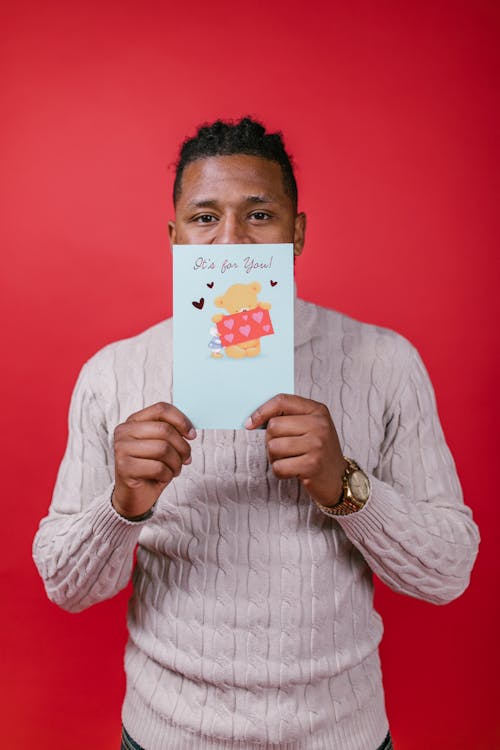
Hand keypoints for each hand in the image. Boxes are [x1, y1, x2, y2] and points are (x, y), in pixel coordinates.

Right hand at [112, 402, 195, 519]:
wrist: (133, 496)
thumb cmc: (151, 468)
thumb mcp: (162, 445)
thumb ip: (172, 432)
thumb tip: (190, 431)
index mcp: (134, 421)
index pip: (161, 409)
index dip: (181, 420)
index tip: (192, 435)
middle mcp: (124, 431)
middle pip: (165, 430)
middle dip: (182, 447)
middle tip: (186, 459)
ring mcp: (121, 448)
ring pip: (163, 448)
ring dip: (176, 463)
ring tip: (174, 469)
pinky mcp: (123, 467)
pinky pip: (157, 467)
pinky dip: (167, 474)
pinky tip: (163, 478)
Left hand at [245, 394, 346, 506]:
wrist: (338, 478)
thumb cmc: (318, 451)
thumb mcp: (309, 427)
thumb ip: (287, 417)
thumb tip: (251, 421)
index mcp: (317, 410)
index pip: (282, 401)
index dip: (261, 411)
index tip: (249, 424)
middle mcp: (319, 425)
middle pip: (273, 426)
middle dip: (271, 440)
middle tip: (284, 449)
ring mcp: (317, 445)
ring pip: (273, 447)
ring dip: (275, 458)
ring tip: (290, 460)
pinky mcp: (312, 465)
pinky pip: (279, 467)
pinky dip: (280, 472)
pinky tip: (293, 471)